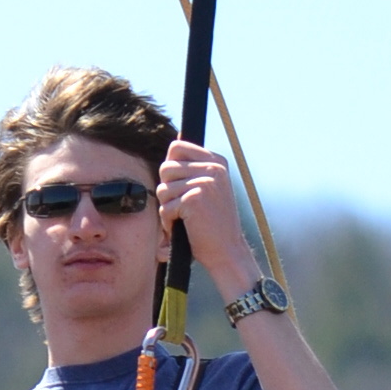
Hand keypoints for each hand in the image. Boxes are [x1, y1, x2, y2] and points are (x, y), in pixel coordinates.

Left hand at [157, 141, 253, 300]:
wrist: (228, 251)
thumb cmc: (213, 223)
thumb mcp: (209, 186)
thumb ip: (193, 165)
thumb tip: (176, 137)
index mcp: (217, 161)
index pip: (176, 147)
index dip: (171, 168)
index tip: (182, 186)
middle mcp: (213, 168)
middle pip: (165, 168)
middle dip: (168, 191)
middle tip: (184, 207)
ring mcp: (205, 182)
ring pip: (163, 189)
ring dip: (168, 208)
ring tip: (187, 218)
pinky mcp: (194, 199)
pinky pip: (165, 207)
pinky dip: (170, 223)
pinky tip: (187, 227)